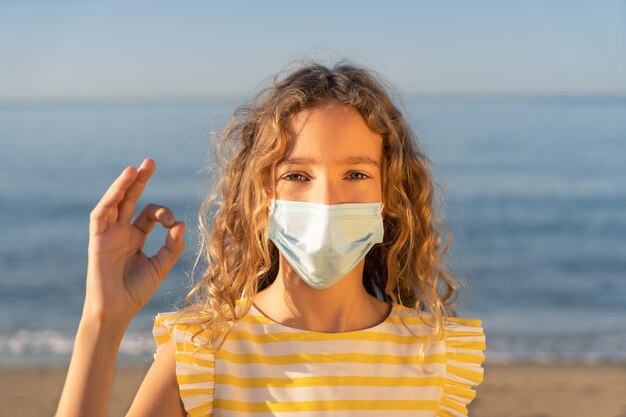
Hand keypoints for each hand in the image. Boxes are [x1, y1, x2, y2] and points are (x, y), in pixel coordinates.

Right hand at [83, 158, 185, 324]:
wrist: (116, 311)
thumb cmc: (136, 291)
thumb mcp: (161, 266)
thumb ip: (173, 246)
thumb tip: (182, 224)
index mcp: (136, 237)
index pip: (149, 214)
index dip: (164, 213)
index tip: (172, 225)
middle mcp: (121, 232)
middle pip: (130, 199)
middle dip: (140, 181)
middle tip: (150, 162)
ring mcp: (108, 234)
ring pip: (114, 202)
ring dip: (123, 184)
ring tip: (135, 168)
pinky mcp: (97, 239)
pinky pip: (101, 214)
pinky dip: (111, 198)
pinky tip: (122, 184)